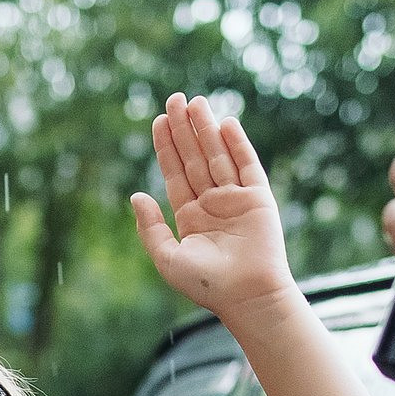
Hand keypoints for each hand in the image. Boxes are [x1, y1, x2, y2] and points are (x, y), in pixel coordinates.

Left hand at [130, 94, 294, 319]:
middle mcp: (213, 204)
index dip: (166, 147)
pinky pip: (247, 165)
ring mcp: (236, 200)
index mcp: (191, 217)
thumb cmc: (206, 285)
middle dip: (184, 129)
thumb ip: (150, 228)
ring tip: (195, 102)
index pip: (175, 174)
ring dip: (206, 129)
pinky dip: (237, 144)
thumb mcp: (167, 258)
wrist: (246, 296)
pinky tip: (226, 123)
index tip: (158, 121)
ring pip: (217, 156)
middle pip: (195, 158)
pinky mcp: (258, 199)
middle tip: (174, 99)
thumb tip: (136, 196)